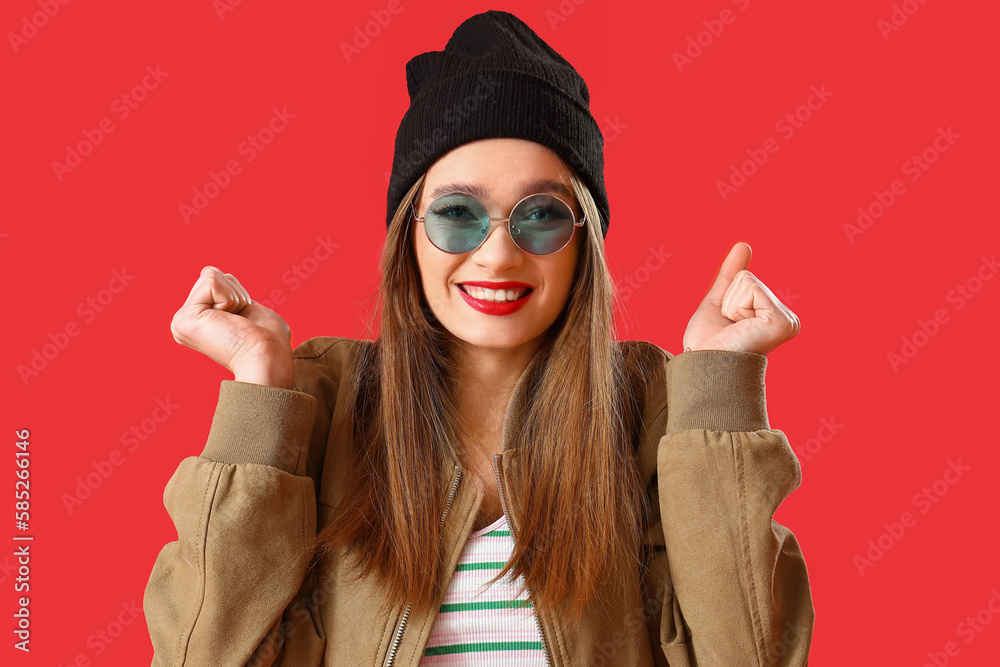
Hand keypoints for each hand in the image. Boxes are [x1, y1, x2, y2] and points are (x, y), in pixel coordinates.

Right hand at [170, 266, 295, 387]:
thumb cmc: (269, 339)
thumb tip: (213, 275)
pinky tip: (229, 322)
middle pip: (211, 273)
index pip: (215, 279)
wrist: (268, 358)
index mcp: (198, 319)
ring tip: (236, 323)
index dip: (237, 294)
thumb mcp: (249, 309)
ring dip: (234, 297)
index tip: (242, 320)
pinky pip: (211, 281)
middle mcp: (184, 321)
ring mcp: (180, 321)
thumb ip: (229, 293)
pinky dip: (230, 299)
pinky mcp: (184, 318)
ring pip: (211, 275)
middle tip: (240, 322)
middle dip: (235, 293)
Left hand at [682, 242, 799, 355]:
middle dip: (728, 301)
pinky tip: (742, 328)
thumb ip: (731, 275)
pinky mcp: (781, 321)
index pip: (746, 279)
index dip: (727, 300)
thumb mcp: (719, 302)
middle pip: (747, 278)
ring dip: (731, 306)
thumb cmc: (709, 343)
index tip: (729, 326)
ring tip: (734, 330)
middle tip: (729, 329)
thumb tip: (743, 245)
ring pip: (748, 281)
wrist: (703, 367)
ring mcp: (786, 320)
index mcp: (775, 315)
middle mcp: (787, 318)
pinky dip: (737, 307)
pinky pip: (751, 288)